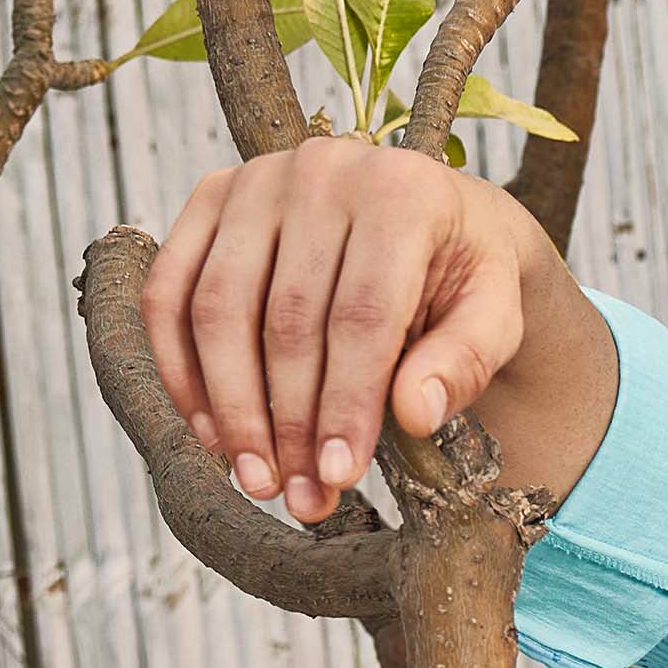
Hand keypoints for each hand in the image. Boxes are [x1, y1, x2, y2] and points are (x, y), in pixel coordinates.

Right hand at [140, 135, 605, 522]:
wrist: (432, 215)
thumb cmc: (464, 274)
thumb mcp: (496, 315)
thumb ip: (465, 361)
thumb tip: (413, 415)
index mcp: (403, 190)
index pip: (363, 314)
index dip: (347, 404)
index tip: (341, 477)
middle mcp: (322, 169)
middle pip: (286, 318)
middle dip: (288, 422)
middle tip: (299, 497)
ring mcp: (256, 178)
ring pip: (217, 309)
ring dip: (229, 407)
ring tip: (257, 479)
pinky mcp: (210, 197)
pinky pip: (171, 292)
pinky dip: (181, 368)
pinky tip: (212, 432)